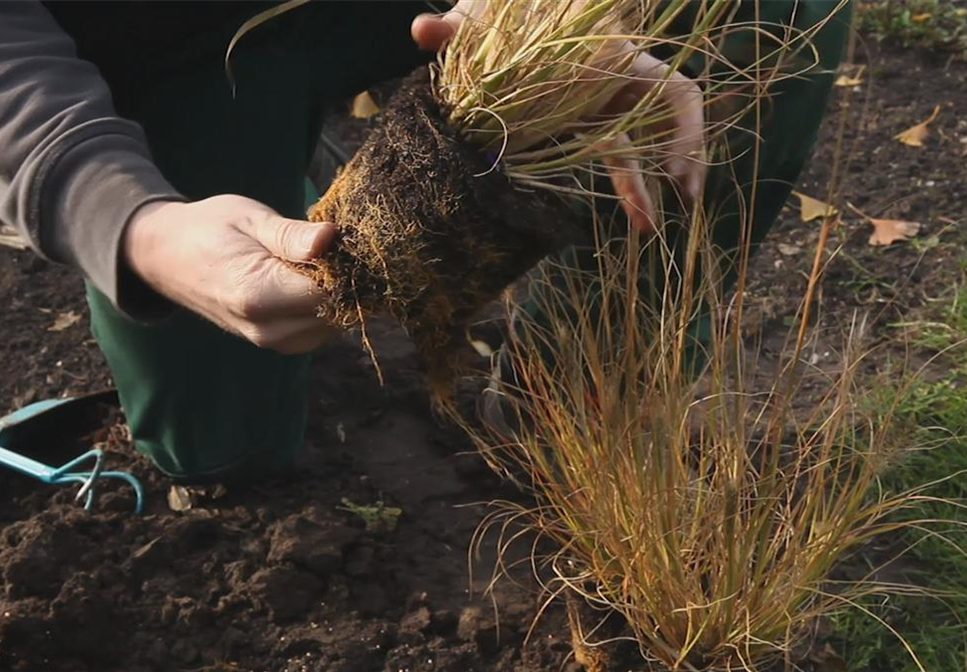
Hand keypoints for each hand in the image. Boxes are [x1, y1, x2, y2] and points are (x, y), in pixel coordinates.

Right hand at [124, 195, 337, 353]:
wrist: (167, 257)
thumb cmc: (209, 228)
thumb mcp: (250, 219)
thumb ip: (292, 235)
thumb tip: (332, 237)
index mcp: (257, 295)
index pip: (330, 291)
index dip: (348, 266)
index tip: (347, 240)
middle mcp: (266, 328)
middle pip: (336, 310)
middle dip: (346, 281)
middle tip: (337, 246)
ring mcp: (271, 341)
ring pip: (332, 323)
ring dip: (337, 294)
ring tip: (316, 260)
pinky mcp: (277, 344)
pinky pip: (320, 329)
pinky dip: (325, 306)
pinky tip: (310, 279)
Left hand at [412, 1, 705, 231]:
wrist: (501, 10)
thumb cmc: (499, 9)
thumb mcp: (481, 19)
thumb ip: (458, 26)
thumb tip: (421, 30)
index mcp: (609, 54)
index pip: (670, 88)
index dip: (682, 129)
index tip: (672, 169)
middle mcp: (615, 79)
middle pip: (668, 119)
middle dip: (680, 159)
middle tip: (681, 200)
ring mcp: (601, 103)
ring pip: (640, 144)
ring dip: (648, 184)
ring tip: (648, 227)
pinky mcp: (583, 122)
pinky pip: (612, 155)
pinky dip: (623, 184)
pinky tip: (630, 218)